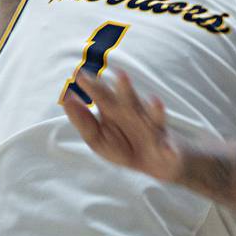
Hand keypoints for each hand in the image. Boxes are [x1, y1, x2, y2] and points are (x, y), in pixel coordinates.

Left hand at [62, 68, 184, 183]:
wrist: (157, 162)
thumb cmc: (123, 145)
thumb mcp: (97, 137)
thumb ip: (82, 120)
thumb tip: (66, 99)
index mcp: (116, 110)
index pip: (103, 94)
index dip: (93, 86)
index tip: (78, 73)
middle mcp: (136, 115)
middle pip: (129, 101)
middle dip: (125, 89)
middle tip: (120, 74)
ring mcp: (152, 130)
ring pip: (153, 118)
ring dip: (154, 110)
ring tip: (155, 100)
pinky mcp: (166, 148)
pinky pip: (167, 148)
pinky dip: (168, 148)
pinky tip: (167, 148)